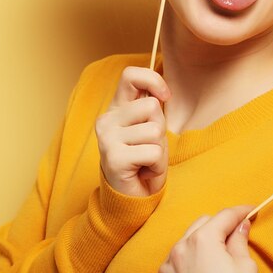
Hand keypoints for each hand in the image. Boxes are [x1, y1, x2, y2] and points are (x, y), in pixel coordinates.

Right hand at [95, 66, 170, 196]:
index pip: (130, 75)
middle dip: (161, 127)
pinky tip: (144, 170)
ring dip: (160, 149)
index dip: (153, 80)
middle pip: (152, 106)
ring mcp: (107, 138)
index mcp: (116, 108)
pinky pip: (153, 152)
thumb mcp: (150, 126)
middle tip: (150, 145)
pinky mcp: (114, 158)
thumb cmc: (144, 158)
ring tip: (147, 159)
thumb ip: (152, 106)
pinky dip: (157, 165)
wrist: (132, 196)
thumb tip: (162, 92)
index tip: (165, 96)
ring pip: (155, 131)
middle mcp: (107, 119)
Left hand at [155, 205, 257, 272]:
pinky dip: (185, 266)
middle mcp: (180, 248)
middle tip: (233, 235)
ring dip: (198, 245)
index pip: (224, 216)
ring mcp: (167, 268)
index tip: (250, 211)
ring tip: (213, 258)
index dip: (240, 212)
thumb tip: (241, 226)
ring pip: (184, 244)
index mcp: (203, 239)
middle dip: (218, 226)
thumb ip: (240, 240)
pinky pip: (174, 266)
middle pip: (202, 225)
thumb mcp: (245, 265)